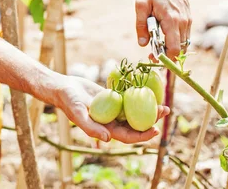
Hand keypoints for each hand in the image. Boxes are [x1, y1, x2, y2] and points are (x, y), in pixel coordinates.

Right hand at [54, 76, 168, 143]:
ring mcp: (113, 108)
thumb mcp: (78, 114)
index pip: (128, 136)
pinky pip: (128, 97)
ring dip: (148, 108)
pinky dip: (137, 96)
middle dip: (151, 120)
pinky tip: (148, 90)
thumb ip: (91, 128)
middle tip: (165, 111)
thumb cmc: (68, 102)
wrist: (63, 87)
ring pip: (134, 111)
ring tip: (162, 103)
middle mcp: (112, 121)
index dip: (142, 135)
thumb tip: (108, 140)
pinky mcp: (113, 97)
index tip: (156, 130)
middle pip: (136, 124)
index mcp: (106, 129)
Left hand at [135, 0, 191, 59]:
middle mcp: (183, 22)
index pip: (174, 48)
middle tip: (151, 55)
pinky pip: (185, 35)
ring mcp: (188, 20)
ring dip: (172, 48)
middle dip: (167, 55)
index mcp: (172, 20)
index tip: (153, 58)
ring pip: (184, 43)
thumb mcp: (140, 5)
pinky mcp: (188, 18)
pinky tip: (163, 36)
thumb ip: (141, 25)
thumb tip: (142, 44)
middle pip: (180, 49)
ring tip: (156, 46)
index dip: (165, 58)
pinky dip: (176, 40)